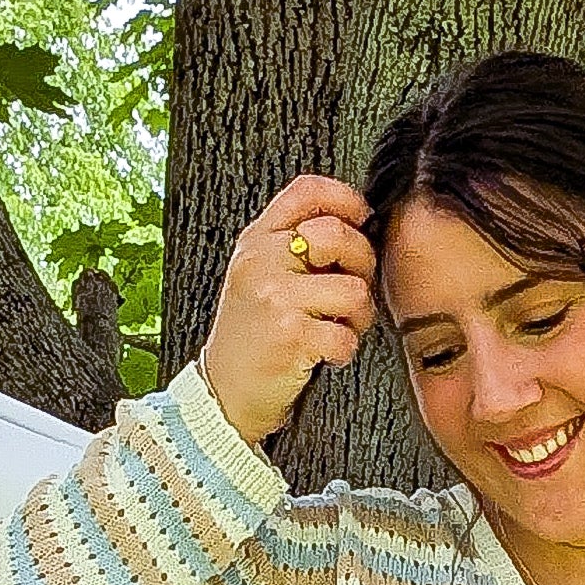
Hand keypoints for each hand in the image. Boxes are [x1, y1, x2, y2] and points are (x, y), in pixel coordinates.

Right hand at [197, 173, 377, 445]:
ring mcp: (274, 297)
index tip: (362, 219)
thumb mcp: (259, 274)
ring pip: (353, 289)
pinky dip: (345, 350)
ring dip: (359, 316)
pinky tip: (326, 353)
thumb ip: (293, 243)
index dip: (346, 200)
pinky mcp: (290, 335)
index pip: (307, 192)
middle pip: (338, 235)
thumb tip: (355, 224)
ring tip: (338, 327)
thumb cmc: (250, 335)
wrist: (223, 392)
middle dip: (362, 265)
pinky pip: (346, 335)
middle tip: (352, 291)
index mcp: (257, 240)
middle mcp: (262, 261)